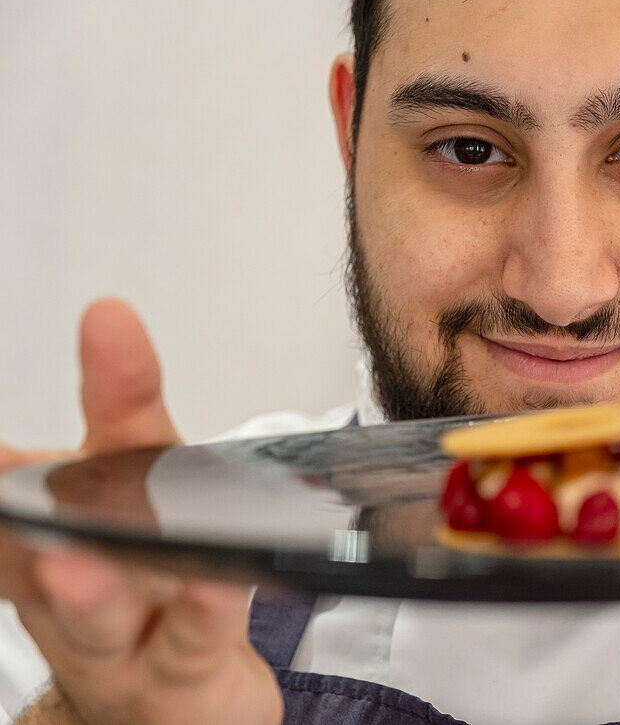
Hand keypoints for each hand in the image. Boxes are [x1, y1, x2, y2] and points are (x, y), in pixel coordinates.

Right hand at [0, 299, 281, 724]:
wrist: (182, 700)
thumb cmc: (155, 592)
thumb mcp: (149, 481)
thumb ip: (126, 407)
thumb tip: (108, 319)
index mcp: (54, 539)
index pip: (15, 488)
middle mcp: (74, 592)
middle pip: (40, 557)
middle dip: (17, 524)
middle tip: (2, 491)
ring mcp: (122, 643)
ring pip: (98, 619)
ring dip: (84, 594)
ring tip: (72, 564)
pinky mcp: (183, 675)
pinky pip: (193, 645)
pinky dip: (200, 615)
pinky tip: (212, 585)